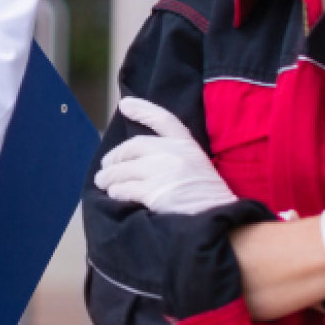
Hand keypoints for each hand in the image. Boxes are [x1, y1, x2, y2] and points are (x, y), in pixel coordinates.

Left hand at [93, 96, 238, 214]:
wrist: (220, 220)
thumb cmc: (207, 197)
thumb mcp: (197, 165)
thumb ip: (174, 155)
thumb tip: (138, 157)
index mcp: (186, 144)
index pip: (162, 119)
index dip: (142, 109)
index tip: (124, 104)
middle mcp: (172, 152)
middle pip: (132, 147)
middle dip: (115, 157)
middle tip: (106, 166)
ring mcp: (162, 171)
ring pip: (122, 170)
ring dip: (109, 177)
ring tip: (104, 182)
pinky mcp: (154, 192)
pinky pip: (124, 188)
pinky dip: (116, 191)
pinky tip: (116, 194)